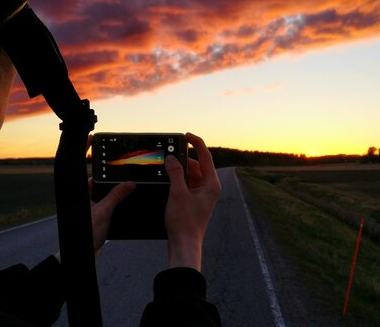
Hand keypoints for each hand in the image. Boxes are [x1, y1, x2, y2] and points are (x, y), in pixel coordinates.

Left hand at [54, 136, 134, 262]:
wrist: (80, 257)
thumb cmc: (84, 235)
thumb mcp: (104, 211)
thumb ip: (117, 196)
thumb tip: (129, 183)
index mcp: (79, 191)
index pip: (83, 166)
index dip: (87, 152)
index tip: (93, 139)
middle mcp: (82, 196)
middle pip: (96, 178)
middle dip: (109, 173)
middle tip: (122, 164)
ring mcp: (88, 206)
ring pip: (102, 191)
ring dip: (114, 189)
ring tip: (127, 184)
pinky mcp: (94, 216)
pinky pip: (106, 202)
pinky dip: (114, 201)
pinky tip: (125, 202)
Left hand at [88, 179, 134, 252]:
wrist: (84, 254)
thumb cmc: (86, 233)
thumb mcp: (105, 210)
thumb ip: (117, 196)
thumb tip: (129, 184)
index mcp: (83, 197)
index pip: (93, 181)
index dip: (105, 178)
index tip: (118, 176)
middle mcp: (86, 205)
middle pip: (101, 192)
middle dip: (113, 191)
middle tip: (125, 188)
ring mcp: (91, 215)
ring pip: (105, 204)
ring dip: (114, 204)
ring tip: (124, 201)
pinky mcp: (97, 224)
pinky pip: (108, 215)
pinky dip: (114, 214)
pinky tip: (120, 216)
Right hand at [164, 133, 220, 270]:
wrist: (185, 244)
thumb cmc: (185, 222)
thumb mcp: (178, 193)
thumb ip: (175, 173)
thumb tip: (172, 158)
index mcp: (211, 183)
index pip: (205, 156)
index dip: (196, 143)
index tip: (186, 135)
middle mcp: (209, 187)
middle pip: (197, 165)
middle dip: (183, 160)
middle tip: (170, 155)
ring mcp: (202, 195)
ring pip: (191, 175)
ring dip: (180, 171)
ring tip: (167, 169)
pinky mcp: (195, 201)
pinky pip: (187, 184)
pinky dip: (179, 180)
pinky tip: (168, 180)